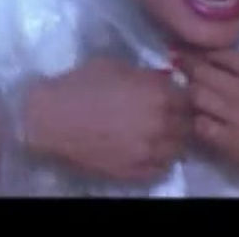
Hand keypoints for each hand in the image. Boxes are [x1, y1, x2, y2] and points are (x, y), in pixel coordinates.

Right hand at [22, 57, 188, 182]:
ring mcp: (149, 151)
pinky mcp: (134, 171)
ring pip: (179, 149)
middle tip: (172, 117)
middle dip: (183, 119)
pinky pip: (161, 169)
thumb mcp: (117, 66)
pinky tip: (150, 152)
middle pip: (189, 125)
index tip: (177, 97)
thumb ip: (147, 75)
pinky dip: (160, 161)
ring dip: (174, 141)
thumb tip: (164, 79)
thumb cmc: (80, 85)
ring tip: (162, 136)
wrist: (48, 118)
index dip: (185, 97)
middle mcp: (162, 123)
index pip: (191, 99)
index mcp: (160, 94)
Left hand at [175, 49, 238, 183]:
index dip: (201, 52)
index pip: (221, 53)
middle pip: (203, 72)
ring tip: (188, 94)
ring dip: (189, 94)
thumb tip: (212, 61)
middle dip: (188, 68)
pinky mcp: (230, 141)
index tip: (189, 51)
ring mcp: (236, 115)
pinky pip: (200, 125)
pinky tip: (201, 121)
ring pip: (196, 96)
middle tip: (180, 67)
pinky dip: (197, 121)